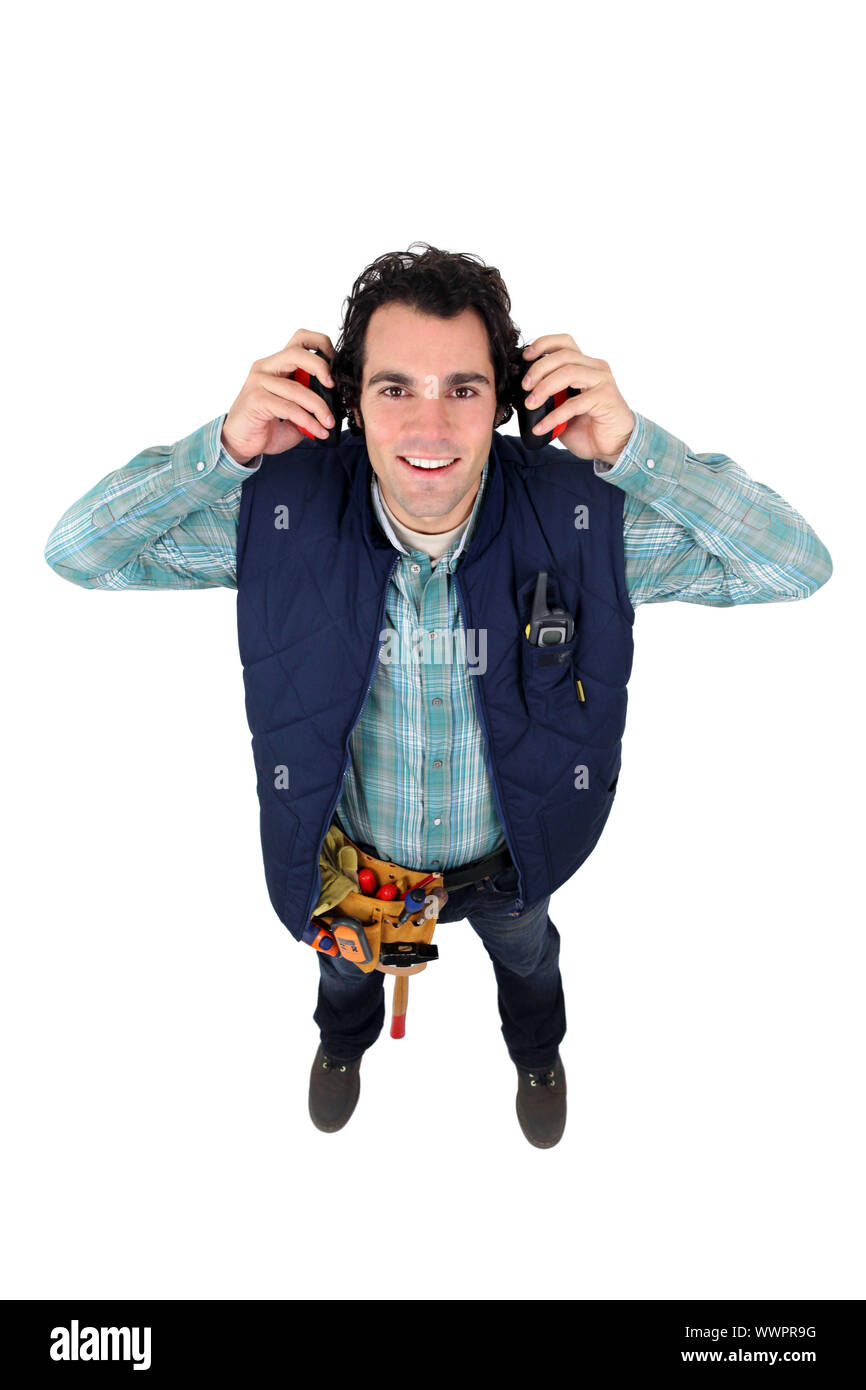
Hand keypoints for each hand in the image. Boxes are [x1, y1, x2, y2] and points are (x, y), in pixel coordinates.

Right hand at [221, 328, 336, 463]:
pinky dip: (308, 421)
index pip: (300, 338)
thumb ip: (311, 401)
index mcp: (277, 364)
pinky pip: (289, 408)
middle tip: (333, 387)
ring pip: (296, 388)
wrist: (242, 443)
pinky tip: (318, 431)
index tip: (336, 366)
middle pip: (297, 353)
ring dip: (319, 407)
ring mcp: (258, 382)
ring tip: (329, 423)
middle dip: (320, 367)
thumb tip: (338, 402)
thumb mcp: (296, 410)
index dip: (322, 345)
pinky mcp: (256, 400)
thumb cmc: (268, 425)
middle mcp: (266, 367)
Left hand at [520, 333, 634, 464]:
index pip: (564, 343)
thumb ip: (547, 400)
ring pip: (570, 372)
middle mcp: (595, 368)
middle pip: (564, 356)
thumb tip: (519, 398)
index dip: (543, 344)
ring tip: (530, 404)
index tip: (525, 357)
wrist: (616, 446)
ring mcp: (602, 382)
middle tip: (524, 387)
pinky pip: (574, 403)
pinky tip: (541, 427)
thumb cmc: (589, 427)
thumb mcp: (561, 411)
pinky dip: (553, 416)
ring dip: (545, 387)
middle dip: (539, 369)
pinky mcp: (606, 398)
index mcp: (584, 365)